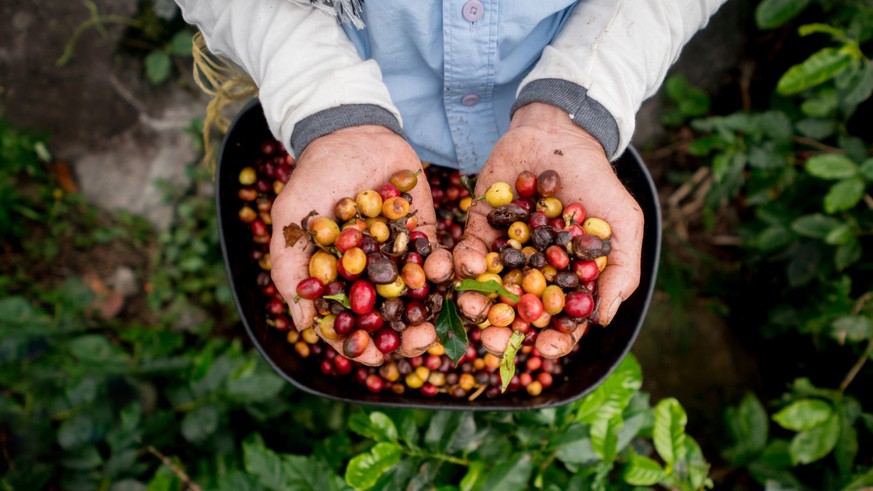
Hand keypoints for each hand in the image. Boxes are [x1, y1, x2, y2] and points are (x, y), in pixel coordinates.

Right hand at [269, 126, 446, 365]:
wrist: (351, 132)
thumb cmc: (313, 177)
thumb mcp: (292, 220)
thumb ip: (291, 268)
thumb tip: (304, 324)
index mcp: (338, 282)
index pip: (350, 326)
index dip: (361, 346)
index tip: (375, 357)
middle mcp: (371, 277)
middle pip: (391, 321)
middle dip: (407, 338)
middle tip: (421, 343)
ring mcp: (401, 258)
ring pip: (419, 299)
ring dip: (431, 315)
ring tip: (439, 323)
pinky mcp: (425, 235)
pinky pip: (439, 260)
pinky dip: (445, 271)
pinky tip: (447, 274)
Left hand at [453, 103, 643, 357]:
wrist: (560, 134)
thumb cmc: (597, 181)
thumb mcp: (623, 224)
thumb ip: (620, 271)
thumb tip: (603, 320)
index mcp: (566, 280)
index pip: (559, 321)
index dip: (553, 340)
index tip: (543, 347)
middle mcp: (532, 273)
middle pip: (516, 314)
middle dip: (503, 332)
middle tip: (492, 342)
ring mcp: (504, 252)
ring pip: (487, 288)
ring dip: (477, 302)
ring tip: (471, 307)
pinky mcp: (479, 227)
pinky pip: (467, 251)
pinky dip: (464, 261)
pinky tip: (465, 265)